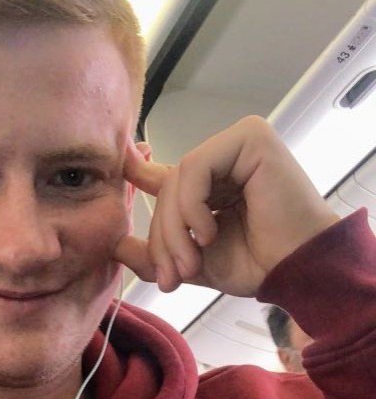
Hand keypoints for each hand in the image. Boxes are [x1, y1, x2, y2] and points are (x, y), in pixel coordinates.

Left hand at [114, 116, 339, 296]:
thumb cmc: (256, 264)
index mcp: (213, 181)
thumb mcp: (192, 261)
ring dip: (176, 227)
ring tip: (190, 263)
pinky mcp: (250, 138)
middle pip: (169, 186)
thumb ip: (155, 252)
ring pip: (179, 177)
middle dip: (163, 235)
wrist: (299, 272)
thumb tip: (114, 244)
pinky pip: (196, 167)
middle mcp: (224, 158)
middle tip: (170, 275)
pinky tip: (209, 233)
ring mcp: (237, 143)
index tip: (121, 162)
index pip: (165, 174)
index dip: (138, 170)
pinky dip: (193, 205)